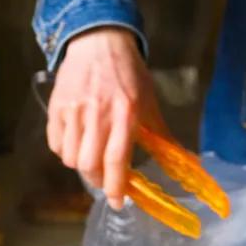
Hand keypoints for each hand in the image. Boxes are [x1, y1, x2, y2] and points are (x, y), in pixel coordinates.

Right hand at [46, 28, 164, 208]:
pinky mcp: (56, 106)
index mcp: (125, 115)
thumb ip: (164, 137)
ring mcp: (73, 110)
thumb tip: (190, 163)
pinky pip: (55, 143)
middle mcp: (97, 114)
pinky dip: (64, 151)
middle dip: (98, 180)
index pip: (116, 160)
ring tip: (92, 159)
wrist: (99, 43)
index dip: (116, 187)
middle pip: (89, 164)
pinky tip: (77, 145)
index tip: (118, 203)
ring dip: (81, 166)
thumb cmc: (129, 76)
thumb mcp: (150, 104)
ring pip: (69, 157)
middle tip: (106, 180)